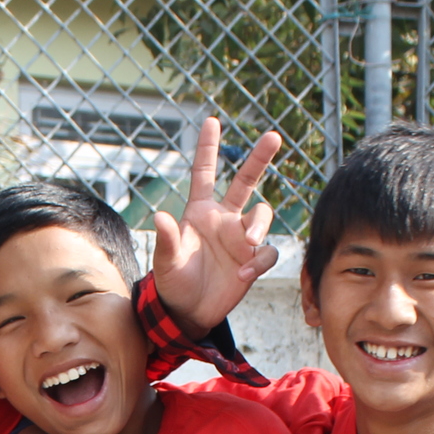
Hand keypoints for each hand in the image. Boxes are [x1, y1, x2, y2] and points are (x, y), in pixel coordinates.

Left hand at [152, 118, 282, 335]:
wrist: (188, 312)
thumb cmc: (173, 282)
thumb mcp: (166, 262)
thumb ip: (167, 239)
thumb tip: (159, 216)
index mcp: (200, 212)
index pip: (204, 174)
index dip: (207, 148)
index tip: (212, 121)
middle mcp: (224, 219)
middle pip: (246, 180)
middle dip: (259, 157)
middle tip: (273, 135)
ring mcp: (240, 239)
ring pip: (262, 215)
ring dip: (259, 226)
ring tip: (248, 244)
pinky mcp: (253, 261)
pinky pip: (267, 253)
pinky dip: (258, 263)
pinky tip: (242, 276)